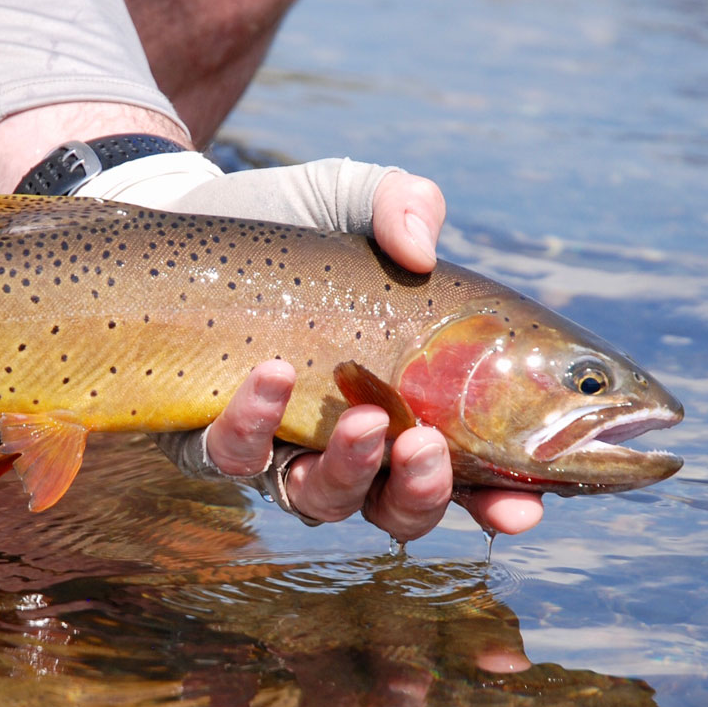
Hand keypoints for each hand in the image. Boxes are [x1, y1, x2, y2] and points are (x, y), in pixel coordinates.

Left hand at [81, 152, 542, 539]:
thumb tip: (422, 246)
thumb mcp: (352, 197)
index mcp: (403, 404)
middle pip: (393, 509)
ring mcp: (274, 449)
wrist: (183, 217)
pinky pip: (231, 457)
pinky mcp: (205, 438)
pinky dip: (256, 422)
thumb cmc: (287, 224)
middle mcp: (343, 444)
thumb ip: (400, 204)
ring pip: (317, 500)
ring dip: (347, 471)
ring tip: (364, 419)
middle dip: (421, 495)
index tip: (524, 506)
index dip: (496, 501)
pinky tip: (271, 373)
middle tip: (429, 449)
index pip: (462, 474)